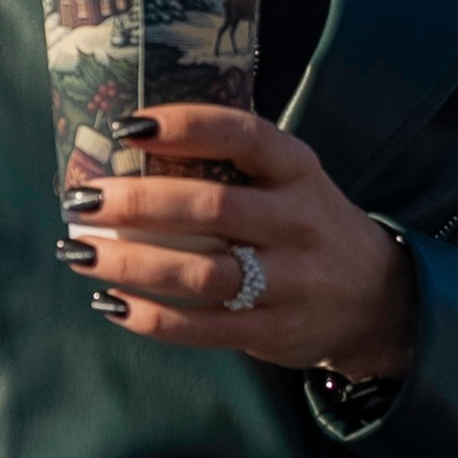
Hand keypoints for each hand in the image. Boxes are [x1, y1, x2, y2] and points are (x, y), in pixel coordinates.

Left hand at [60, 106, 413, 384]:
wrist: (377, 297)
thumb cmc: (305, 222)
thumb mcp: (289, 179)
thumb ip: (230, 163)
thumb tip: (126, 143)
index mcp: (298, 169)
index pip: (244, 136)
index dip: (185, 127)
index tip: (127, 127)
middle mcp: (299, 222)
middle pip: (213, 208)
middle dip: (138, 203)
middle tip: (83, 199)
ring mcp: (290, 282)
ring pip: (203, 273)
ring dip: (133, 264)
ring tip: (81, 252)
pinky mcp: (275, 331)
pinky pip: (204, 328)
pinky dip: (151, 318)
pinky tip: (110, 303)